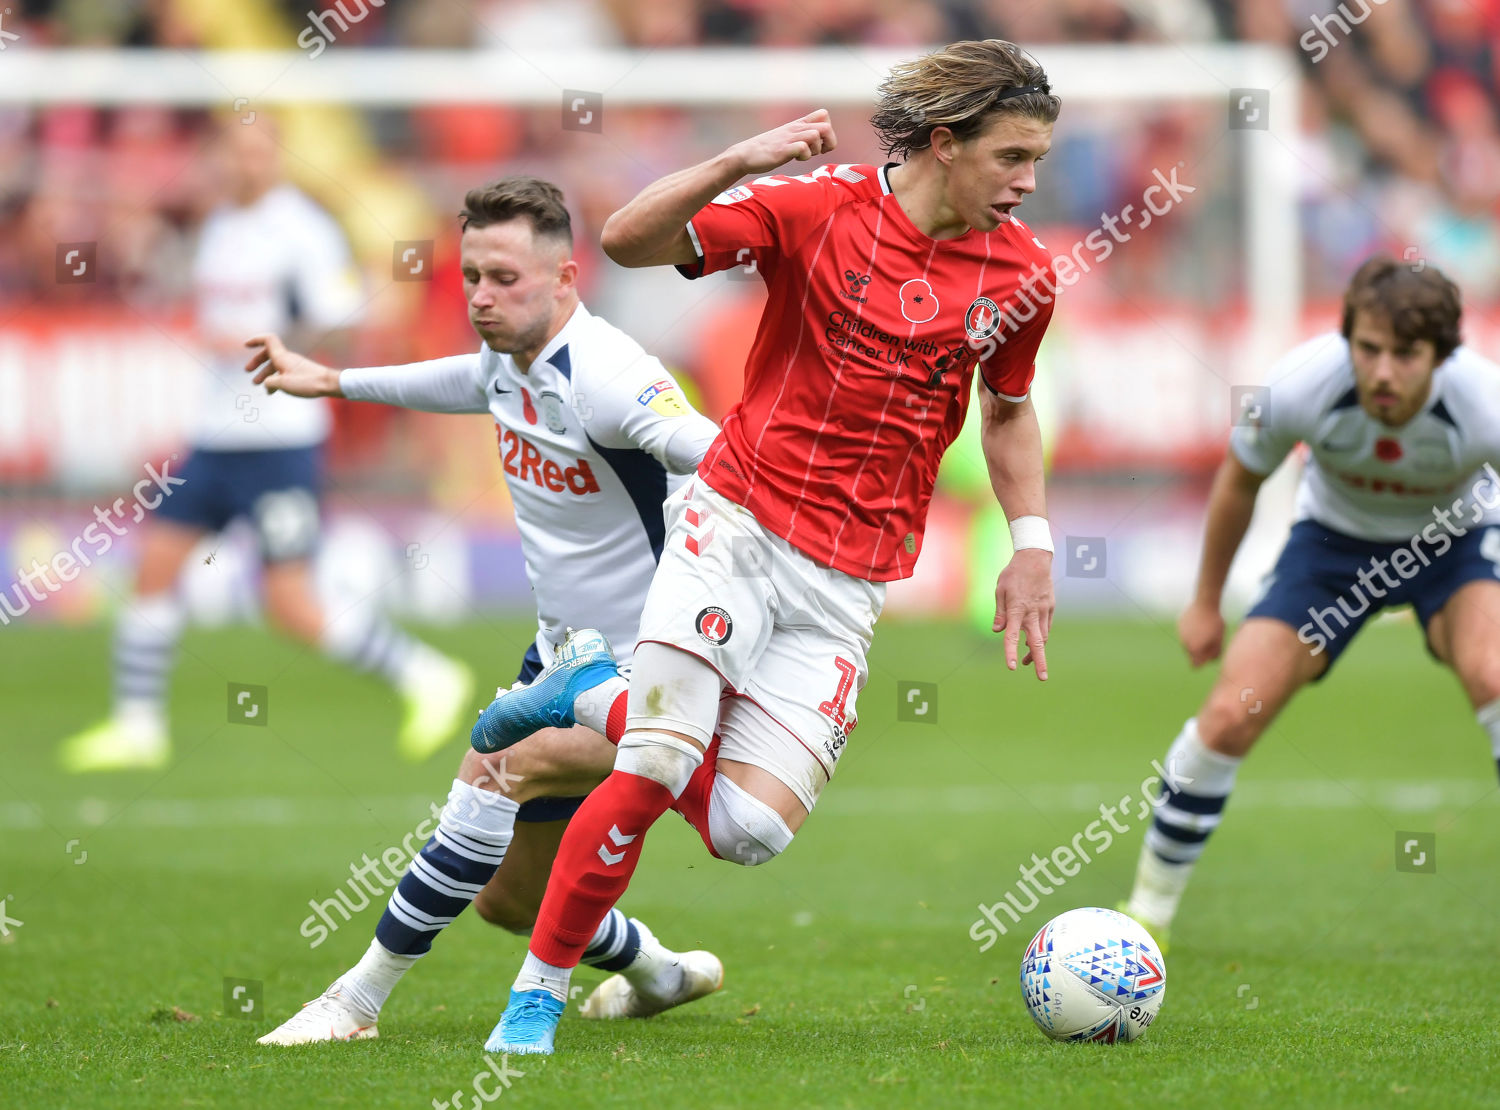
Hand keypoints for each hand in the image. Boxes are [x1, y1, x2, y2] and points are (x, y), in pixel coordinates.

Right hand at [243, 333, 340, 397]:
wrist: (329, 384)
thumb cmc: (307, 383)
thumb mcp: (283, 384)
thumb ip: (270, 382)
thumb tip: (266, 384)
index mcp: (282, 357)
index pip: (268, 340)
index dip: (256, 340)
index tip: (246, 346)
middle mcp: (287, 358)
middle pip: (268, 354)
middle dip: (257, 362)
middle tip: (247, 371)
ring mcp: (294, 365)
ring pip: (276, 365)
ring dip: (265, 373)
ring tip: (258, 385)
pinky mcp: (301, 372)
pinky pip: (284, 372)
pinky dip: (276, 379)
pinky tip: (273, 391)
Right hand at [725, 109, 836, 175]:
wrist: (746, 154)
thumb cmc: (768, 148)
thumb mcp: (788, 137)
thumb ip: (802, 136)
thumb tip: (819, 142)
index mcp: (798, 124)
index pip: (824, 115)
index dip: (828, 131)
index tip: (821, 143)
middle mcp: (796, 128)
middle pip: (826, 127)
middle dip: (828, 142)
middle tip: (818, 152)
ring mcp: (789, 138)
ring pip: (815, 136)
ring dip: (815, 149)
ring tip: (804, 156)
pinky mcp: (783, 150)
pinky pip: (802, 148)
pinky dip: (803, 155)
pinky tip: (795, 158)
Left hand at [994, 548, 1053, 680]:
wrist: (1035, 558)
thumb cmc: (1013, 574)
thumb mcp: (1000, 590)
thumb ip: (999, 612)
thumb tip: (996, 631)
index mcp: (1016, 609)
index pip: (1012, 636)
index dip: (1011, 652)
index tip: (1012, 667)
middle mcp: (1032, 612)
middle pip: (1037, 642)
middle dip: (1040, 661)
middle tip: (1042, 678)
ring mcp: (1043, 610)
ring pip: (1043, 636)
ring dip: (1037, 651)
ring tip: (1031, 662)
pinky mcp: (1050, 607)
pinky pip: (1046, 626)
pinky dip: (1041, 636)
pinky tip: (1035, 641)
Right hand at [1178, 598, 1224, 667]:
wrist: (1205, 603)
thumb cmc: (1215, 623)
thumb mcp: (1219, 640)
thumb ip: (1215, 653)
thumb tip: (1210, 660)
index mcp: (1194, 649)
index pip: (1194, 666)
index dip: (1203, 663)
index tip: (1209, 655)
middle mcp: (1184, 643)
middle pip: (1191, 654)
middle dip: (1199, 650)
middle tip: (1211, 640)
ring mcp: (1180, 633)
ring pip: (1188, 642)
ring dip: (1195, 640)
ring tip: (1206, 629)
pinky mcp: (1179, 624)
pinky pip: (1185, 632)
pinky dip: (1191, 631)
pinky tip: (1200, 622)